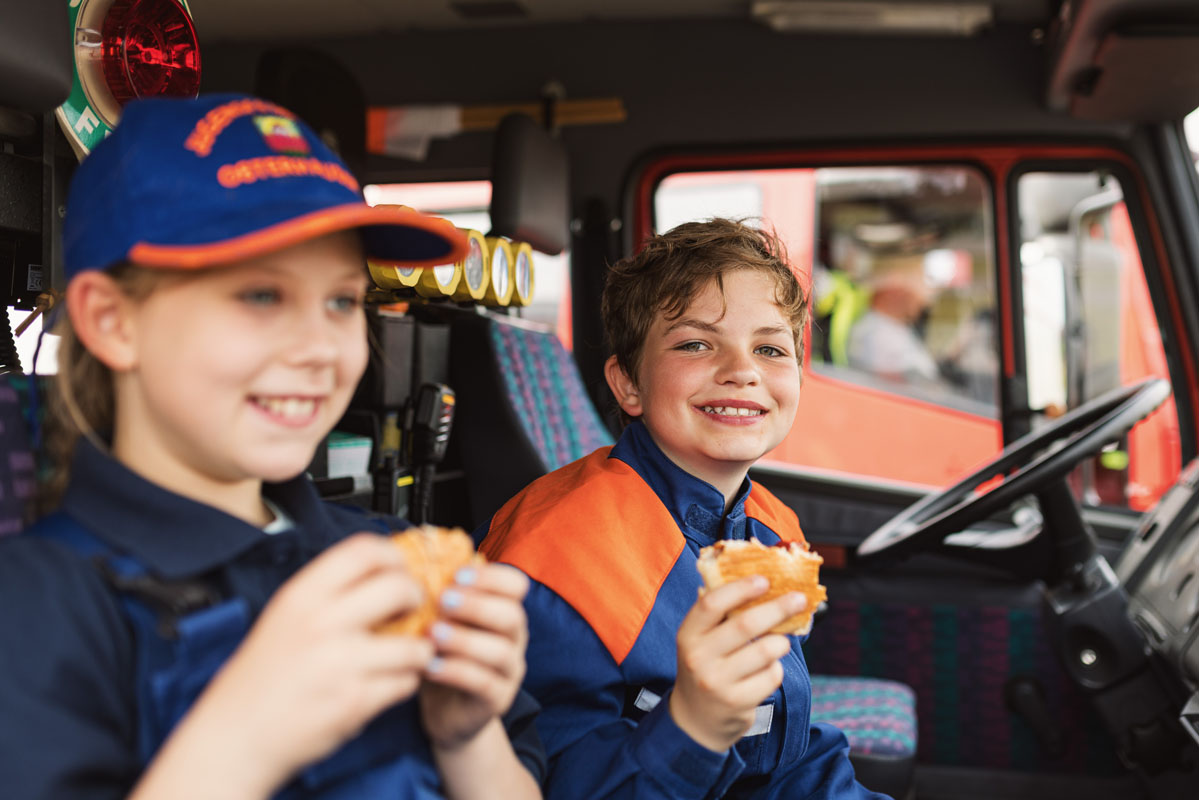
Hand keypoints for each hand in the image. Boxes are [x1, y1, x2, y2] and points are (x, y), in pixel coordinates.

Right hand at [174, 533, 433, 794]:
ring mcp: (340, 662)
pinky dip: (404, 683)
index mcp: (301, 596)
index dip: (393, 556)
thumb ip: (328, 596)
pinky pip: (405, 682)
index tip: (400, 568)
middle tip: (412, 609)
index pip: (364, 550)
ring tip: (406, 655)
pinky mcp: (354, 700)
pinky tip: (388, 683)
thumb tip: (382, 574)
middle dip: (416, 597)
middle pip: (398, 587)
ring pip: (413, 643)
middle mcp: (321, 622)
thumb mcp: (284, 618)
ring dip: (418, 650)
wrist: (234, 737)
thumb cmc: (260, 679)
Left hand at [419, 563, 529, 751]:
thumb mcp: (441, 621)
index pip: (517, 585)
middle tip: (443, 600)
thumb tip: (418, 554)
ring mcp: (509, 671)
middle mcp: (514, 639)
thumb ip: (439, 594)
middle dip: (477, 604)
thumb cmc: (442, 656)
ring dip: (464, 639)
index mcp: (504, 611)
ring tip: (432, 634)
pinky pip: (483, 683)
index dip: (491, 577)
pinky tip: (430, 666)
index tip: (457, 575)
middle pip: (512, 615)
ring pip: (500, 651)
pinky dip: (456, 672)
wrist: (447, 713)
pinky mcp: (497, 700)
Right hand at [669, 577, 804, 751]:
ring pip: (765, 651)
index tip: (764, 580)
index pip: (712, 604)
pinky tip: (767, 669)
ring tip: (780, 642)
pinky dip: (776, 668)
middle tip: (798, 599)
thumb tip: (758, 581)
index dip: (740, 589)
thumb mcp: (699, 639)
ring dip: (780, 643)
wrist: (695, 718)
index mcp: (688, 634)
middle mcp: (699, 658)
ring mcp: (717, 682)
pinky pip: (771, 676)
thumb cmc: (705, 665)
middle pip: (745, 624)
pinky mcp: (737, 703)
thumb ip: (719, 613)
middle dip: (778, 608)